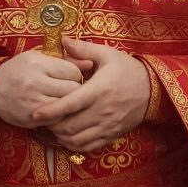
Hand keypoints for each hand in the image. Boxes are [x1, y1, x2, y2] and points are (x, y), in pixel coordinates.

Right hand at [0, 49, 91, 128]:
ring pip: (67, 107)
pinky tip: (57, 111)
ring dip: (70, 105)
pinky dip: (61, 116)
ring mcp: (34, 103)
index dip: (75, 74)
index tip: (70, 76)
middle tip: (71, 90)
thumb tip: (90, 63)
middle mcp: (36, 83)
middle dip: (77, 91)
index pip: (73, 71)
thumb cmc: (20, 70)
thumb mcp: (39, 57)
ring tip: (65, 100)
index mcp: (38, 64)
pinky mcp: (33, 119)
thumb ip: (65, 59)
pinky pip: (58, 120)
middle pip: (73, 90)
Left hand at [31, 38, 150, 153]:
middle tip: (43, 119)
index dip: (50, 111)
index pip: (70, 104)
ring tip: (53, 127)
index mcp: (100, 89)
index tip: (35, 114)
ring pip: (77, 139)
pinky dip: (74, 145)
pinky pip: (89, 147)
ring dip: (61, 136)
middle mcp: (103, 110)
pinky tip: (67, 136)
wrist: (152, 89)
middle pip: (70, 126)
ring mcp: (108, 125)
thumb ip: (83, 49)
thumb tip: (62, 40)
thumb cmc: (127, 69)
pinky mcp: (112, 134)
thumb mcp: (107, 54)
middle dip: (52, 125)